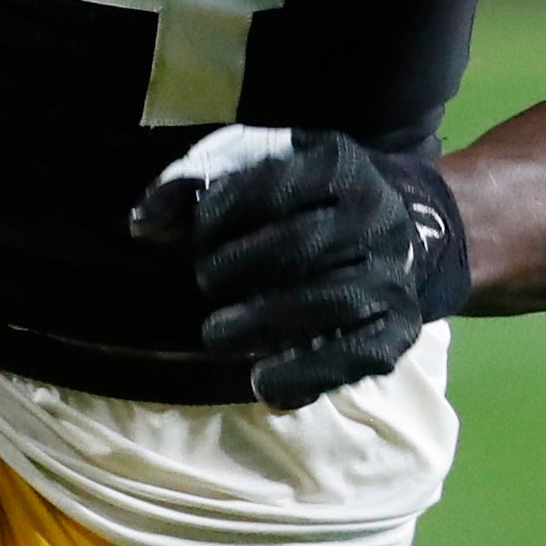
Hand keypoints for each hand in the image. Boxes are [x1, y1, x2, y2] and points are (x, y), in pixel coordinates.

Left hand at [130, 125, 471, 410]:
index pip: (275, 184)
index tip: (196, 236)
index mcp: (339, 162)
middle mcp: (377, 213)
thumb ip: (196, 181)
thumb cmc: (305, 193)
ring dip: (264, 325)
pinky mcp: (402, 325)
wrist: (403, 224)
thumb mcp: (259, 164)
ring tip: (217, 336)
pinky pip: (359, 355)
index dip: (222, 214)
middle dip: (238, 269)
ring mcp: (394, 271)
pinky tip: (262, 383)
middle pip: (302, 244)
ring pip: (333, 301)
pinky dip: (308, 375)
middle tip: (205, 285)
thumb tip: (142, 224)